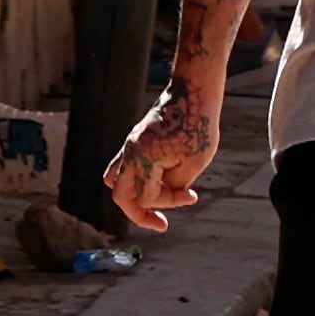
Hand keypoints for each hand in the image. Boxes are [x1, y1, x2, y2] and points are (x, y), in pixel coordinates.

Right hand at [101, 84, 216, 230]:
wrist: (194, 91)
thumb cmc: (199, 124)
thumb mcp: (196, 160)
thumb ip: (177, 183)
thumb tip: (166, 197)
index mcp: (142, 160)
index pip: (146, 198)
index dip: (170, 203)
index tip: (193, 196)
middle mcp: (129, 154)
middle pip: (120, 196)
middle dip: (140, 213)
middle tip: (161, 224)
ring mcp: (128, 146)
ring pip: (115, 181)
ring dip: (133, 196)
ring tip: (157, 201)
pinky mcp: (134, 140)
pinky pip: (121, 167)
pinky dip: (134, 180)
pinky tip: (157, 181)